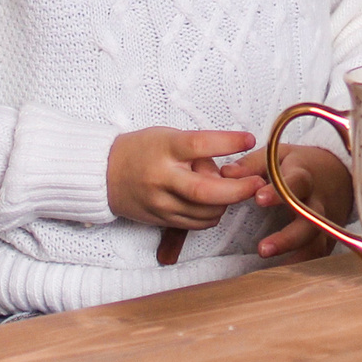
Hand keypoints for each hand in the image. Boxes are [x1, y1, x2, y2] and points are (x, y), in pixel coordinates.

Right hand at [106, 127, 261, 229]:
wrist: (104, 174)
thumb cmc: (142, 150)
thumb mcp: (168, 138)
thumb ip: (197, 153)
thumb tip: (225, 174)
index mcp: (165, 149)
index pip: (200, 145)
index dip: (227, 143)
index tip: (248, 139)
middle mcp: (162, 177)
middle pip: (206, 191)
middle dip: (238, 190)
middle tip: (257, 183)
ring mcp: (160, 202)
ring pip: (205, 212)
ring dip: (226, 204)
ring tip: (229, 190)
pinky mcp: (160, 220)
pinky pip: (195, 224)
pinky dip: (211, 215)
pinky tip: (213, 203)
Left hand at [221, 142, 353, 261]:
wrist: (339, 175)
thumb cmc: (299, 165)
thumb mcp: (278, 155)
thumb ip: (251, 165)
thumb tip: (225, 173)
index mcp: (304, 176)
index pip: (295, 183)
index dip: (279, 193)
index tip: (258, 199)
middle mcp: (316, 202)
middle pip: (309, 221)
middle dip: (288, 237)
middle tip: (262, 249)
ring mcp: (325, 223)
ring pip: (316, 242)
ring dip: (295, 256)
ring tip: (272, 269)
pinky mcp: (327, 238)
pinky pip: (318, 255)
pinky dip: (303, 266)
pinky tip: (283, 278)